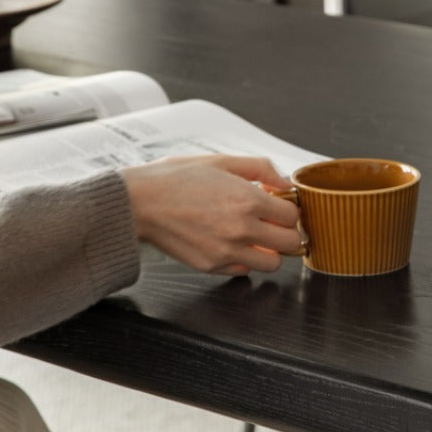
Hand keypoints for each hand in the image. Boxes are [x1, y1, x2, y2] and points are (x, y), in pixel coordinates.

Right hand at [120, 154, 300, 275]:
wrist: (138, 203)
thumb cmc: (174, 179)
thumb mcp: (220, 161)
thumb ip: (260, 168)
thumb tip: (285, 182)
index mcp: (247, 200)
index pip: (293, 216)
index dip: (287, 209)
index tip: (278, 206)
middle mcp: (241, 229)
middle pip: (291, 243)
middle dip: (285, 231)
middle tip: (272, 222)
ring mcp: (227, 252)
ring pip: (273, 264)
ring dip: (270, 251)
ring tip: (255, 236)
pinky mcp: (212, 266)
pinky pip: (245, 271)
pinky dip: (244, 260)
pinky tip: (232, 244)